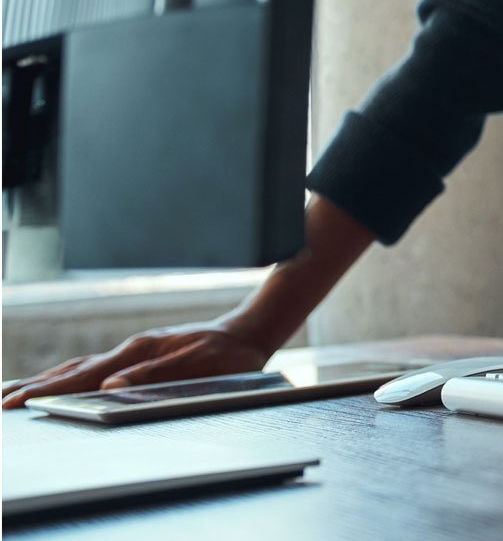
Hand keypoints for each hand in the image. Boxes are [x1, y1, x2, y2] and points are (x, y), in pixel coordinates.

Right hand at [2, 318, 274, 407]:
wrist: (248, 330)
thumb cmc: (230, 353)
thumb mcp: (200, 365)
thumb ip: (155, 376)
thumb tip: (109, 387)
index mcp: (138, 353)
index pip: (83, 376)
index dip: (48, 390)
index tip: (17, 401)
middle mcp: (129, 349)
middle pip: (71, 370)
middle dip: (33, 386)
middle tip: (1, 401)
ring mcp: (132, 351)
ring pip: (79, 367)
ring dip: (45, 380)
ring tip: (13, 392)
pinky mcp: (138, 355)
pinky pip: (95, 367)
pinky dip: (68, 376)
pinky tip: (57, 382)